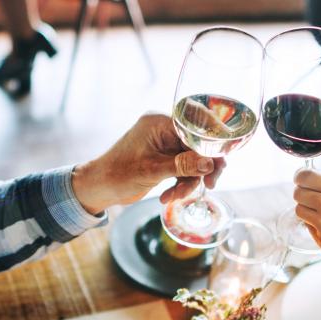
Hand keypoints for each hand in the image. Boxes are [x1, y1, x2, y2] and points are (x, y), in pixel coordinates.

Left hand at [72, 113, 225, 213]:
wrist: (99, 187)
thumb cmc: (118, 174)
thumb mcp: (152, 171)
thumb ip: (182, 166)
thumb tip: (209, 163)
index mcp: (159, 123)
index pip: (196, 126)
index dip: (211, 143)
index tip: (221, 160)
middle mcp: (164, 130)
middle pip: (198, 145)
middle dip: (202, 168)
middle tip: (209, 184)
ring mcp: (165, 145)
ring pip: (193, 160)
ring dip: (189, 181)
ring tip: (176, 196)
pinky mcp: (165, 159)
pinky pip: (184, 169)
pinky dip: (180, 183)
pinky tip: (169, 196)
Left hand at [293, 170, 320, 275]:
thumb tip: (314, 182)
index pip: (304, 177)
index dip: (300, 177)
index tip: (300, 179)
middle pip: (298, 193)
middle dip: (302, 193)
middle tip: (309, 196)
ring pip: (299, 210)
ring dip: (306, 209)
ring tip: (320, 211)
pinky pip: (309, 227)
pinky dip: (314, 225)